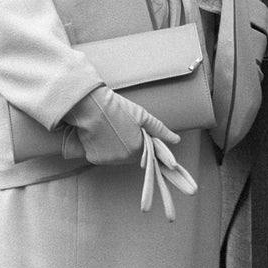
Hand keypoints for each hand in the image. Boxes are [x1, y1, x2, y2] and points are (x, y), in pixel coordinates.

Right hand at [62, 85, 179, 164]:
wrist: (91, 107)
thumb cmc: (118, 108)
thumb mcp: (143, 116)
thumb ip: (160, 130)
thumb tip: (176, 140)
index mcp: (137, 149)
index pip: (145, 150)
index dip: (142, 139)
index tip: (135, 130)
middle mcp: (123, 159)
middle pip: (132, 154)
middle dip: (130, 143)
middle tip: (123, 126)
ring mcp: (107, 160)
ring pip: (118, 156)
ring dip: (118, 147)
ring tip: (112, 129)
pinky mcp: (94, 159)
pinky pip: (104, 156)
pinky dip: (104, 149)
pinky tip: (102, 135)